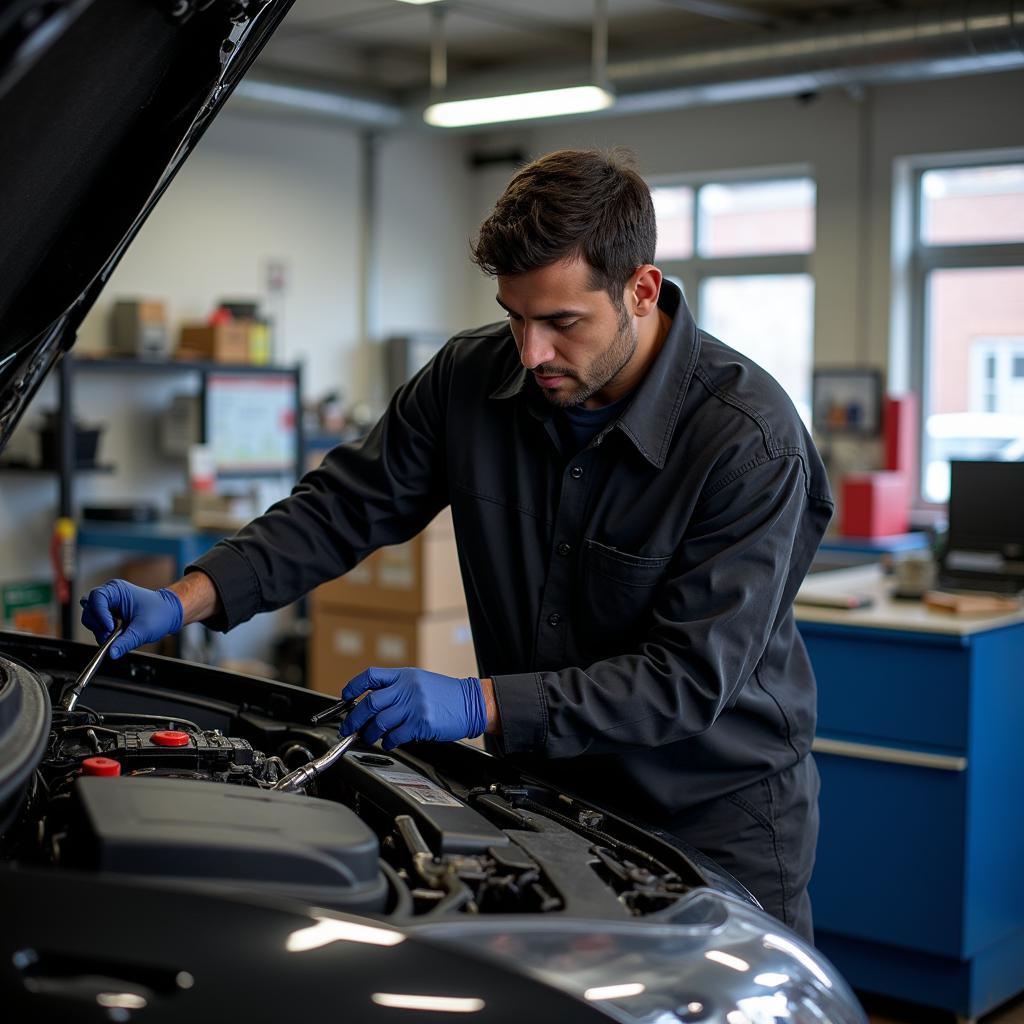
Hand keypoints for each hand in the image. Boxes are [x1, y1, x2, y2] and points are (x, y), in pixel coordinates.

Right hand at [80, 579, 183, 658]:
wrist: (168, 614)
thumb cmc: (160, 613)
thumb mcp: (144, 629)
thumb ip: (126, 642)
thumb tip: (111, 653)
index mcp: (117, 590)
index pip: (97, 598)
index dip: (100, 615)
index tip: (110, 628)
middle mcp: (109, 595)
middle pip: (89, 609)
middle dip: (98, 625)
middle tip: (111, 635)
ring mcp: (107, 605)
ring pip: (90, 618)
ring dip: (99, 630)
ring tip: (115, 635)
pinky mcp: (107, 615)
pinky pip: (96, 625)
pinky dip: (101, 632)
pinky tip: (115, 635)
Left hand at [339, 666, 486, 750]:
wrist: (471, 703)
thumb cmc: (446, 694)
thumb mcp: (419, 681)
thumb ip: (397, 688)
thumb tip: (371, 704)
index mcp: (404, 675)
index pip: (370, 676)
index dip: (353, 687)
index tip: (345, 697)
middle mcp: (406, 688)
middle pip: (369, 703)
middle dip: (354, 718)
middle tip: (348, 727)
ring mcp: (413, 706)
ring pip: (378, 722)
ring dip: (369, 733)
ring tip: (369, 737)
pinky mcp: (420, 723)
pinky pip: (394, 736)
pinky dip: (387, 742)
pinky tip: (389, 742)